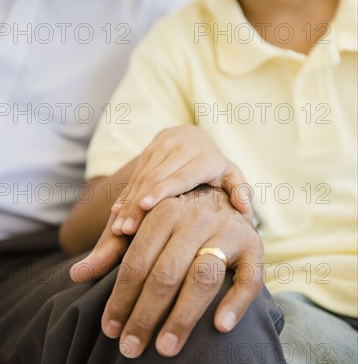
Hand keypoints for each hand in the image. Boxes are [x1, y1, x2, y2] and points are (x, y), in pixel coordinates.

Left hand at [80, 186, 262, 358]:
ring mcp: (229, 230)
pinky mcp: (254, 246)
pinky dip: (235, 302)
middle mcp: (197, 216)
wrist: (221, 199)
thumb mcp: (143, 229)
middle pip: (167, 272)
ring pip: (203, 277)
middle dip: (145, 314)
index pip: (137, 260)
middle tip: (131, 348)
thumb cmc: (175, 223)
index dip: (121, 297)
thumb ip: (112, 251)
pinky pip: (249, 278)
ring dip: (183, 316)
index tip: (110, 329)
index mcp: (165, 209)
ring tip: (165, 349)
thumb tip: (74, 275)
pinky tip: (219, 327)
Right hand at [111, 125, 250, 235]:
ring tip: (120, 227)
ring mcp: (161, 148)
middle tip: (127, 229)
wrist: (191, 134)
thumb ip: (239, 191)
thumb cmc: (213, 164)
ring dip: (128, 203)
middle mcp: (180, 149)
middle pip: (156, 180)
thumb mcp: (230, 174)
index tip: (147, 206)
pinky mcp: (147, 150)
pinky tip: (116, 213)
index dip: (162, 191)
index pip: (180, 176)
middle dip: (139, 205)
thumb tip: (245, 211)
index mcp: (203, 158)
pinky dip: (125, 195)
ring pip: (142, 178)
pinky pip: (135, 175)